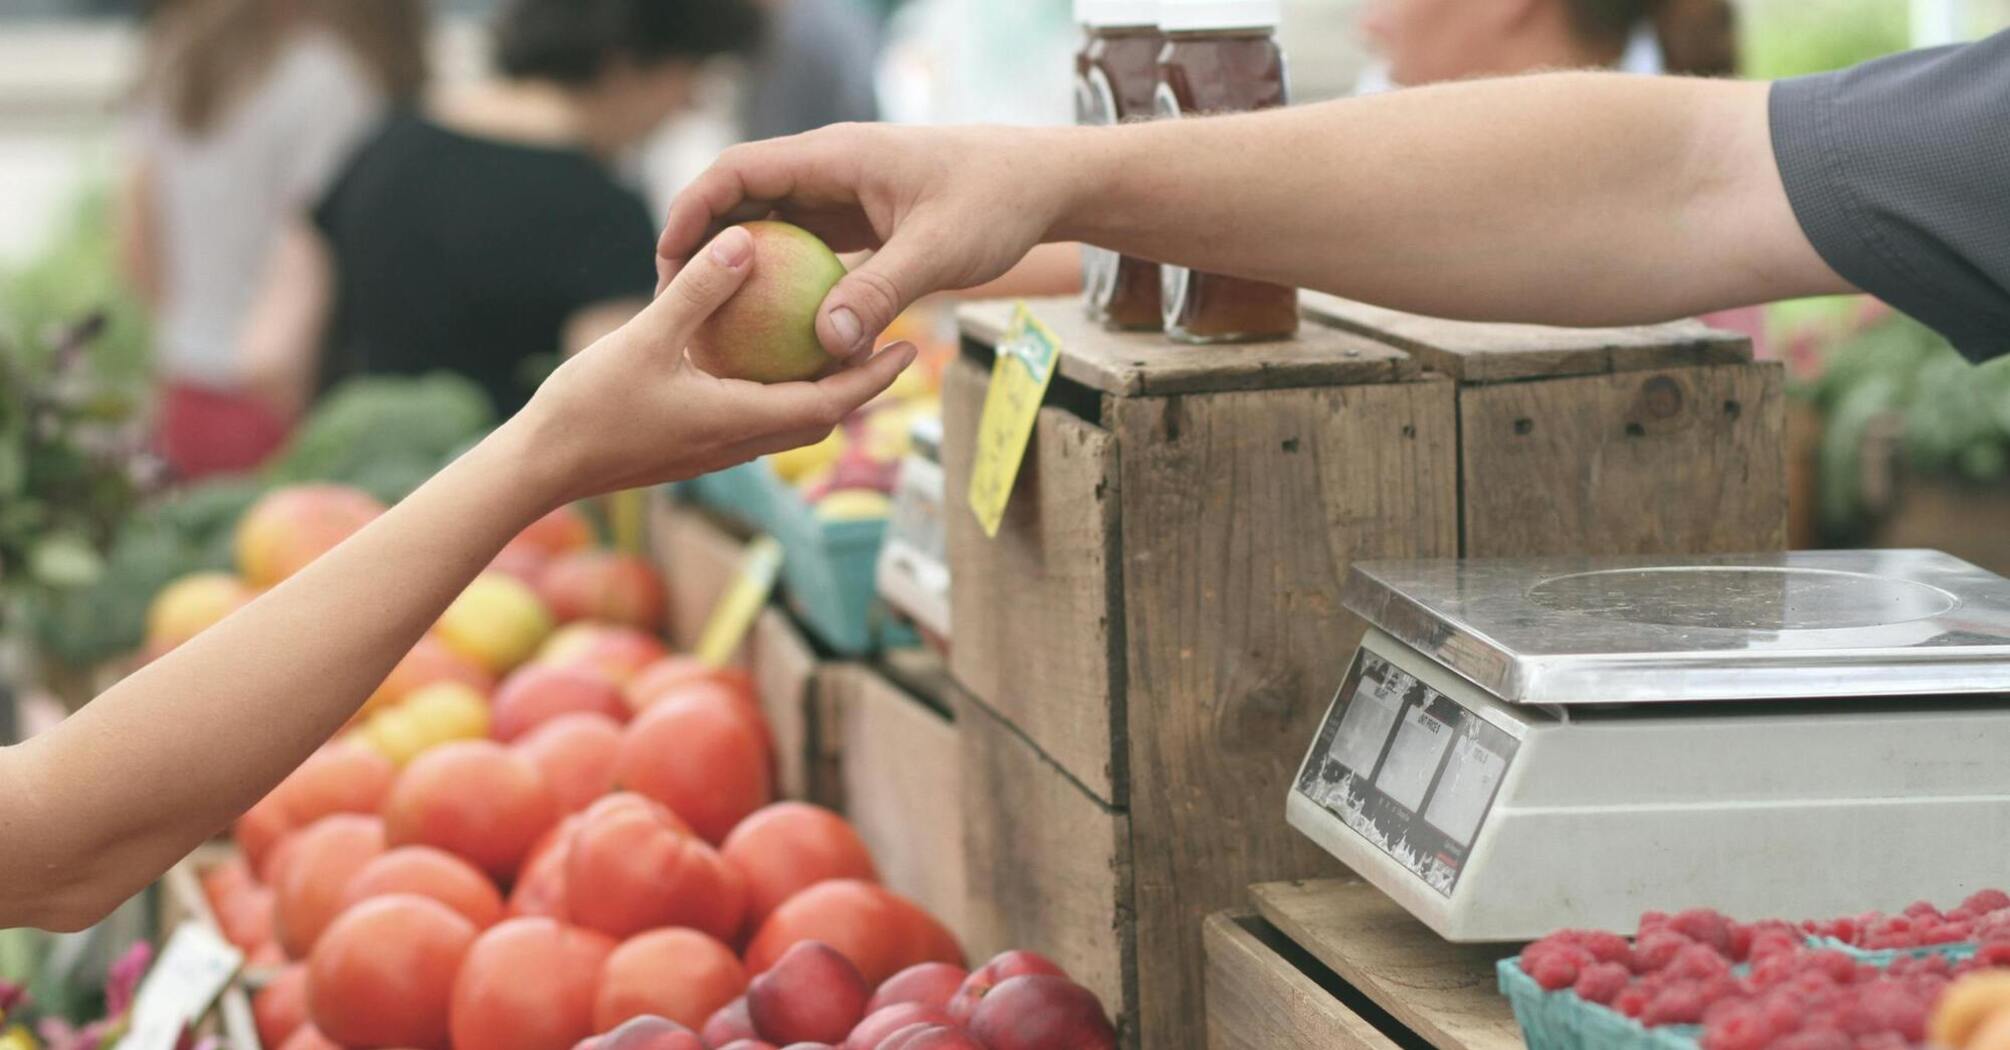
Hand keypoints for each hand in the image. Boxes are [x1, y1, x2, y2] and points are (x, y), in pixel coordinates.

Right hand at [513, 225, 915, 505]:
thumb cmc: (588, 408)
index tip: (908, 349)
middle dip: (859, 384)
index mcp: (738, 422)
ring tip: (837, 344)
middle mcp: (736, 443)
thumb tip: (745, 241)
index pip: (828, 404)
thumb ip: (698, 292)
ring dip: (819, 389)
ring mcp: (713, 449)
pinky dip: (775, 389)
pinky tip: (762, 354)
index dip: (873, 378)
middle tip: (891, 342)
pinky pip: (751, 416)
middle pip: (819, 417)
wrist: (540, 468)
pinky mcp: (691, 446)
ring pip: (786, 420)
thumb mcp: (645, 338)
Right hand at [656, 123, 1078, 358]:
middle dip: (704, 244)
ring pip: (773, 225)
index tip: (668, 260)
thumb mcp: (939, 251)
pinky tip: (773, 330)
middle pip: (743, 198)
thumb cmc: (996, 202)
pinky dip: (784, 281)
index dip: (693, 210)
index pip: (739, 170)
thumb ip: (881, 293)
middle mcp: (830, 170)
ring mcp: (845, 195)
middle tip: (675, 301)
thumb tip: (827, 344)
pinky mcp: (862, 221)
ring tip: (711, 321)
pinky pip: (806, 248)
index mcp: (835, 157)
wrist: (1044, 183)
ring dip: (741, 266)